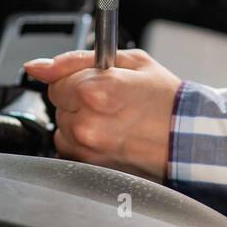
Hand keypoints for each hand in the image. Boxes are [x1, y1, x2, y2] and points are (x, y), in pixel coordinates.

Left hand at [22, 49, 179, 181]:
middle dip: (78, 100)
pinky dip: (84, 143)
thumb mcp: (130, 62)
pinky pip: (70, 149)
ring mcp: (88, 149)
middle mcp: (87, 122)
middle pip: (58, 104)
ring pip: (62, 128)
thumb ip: (76, 60)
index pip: (55, 80)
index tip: (96, 83)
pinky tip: (109, 138)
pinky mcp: (91, 167)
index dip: (77, 79)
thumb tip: (38, 66)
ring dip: (79, 122)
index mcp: (95, 90)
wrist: (189, 137)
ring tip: (112, 121)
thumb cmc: (166, 100)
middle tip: (111, 102)